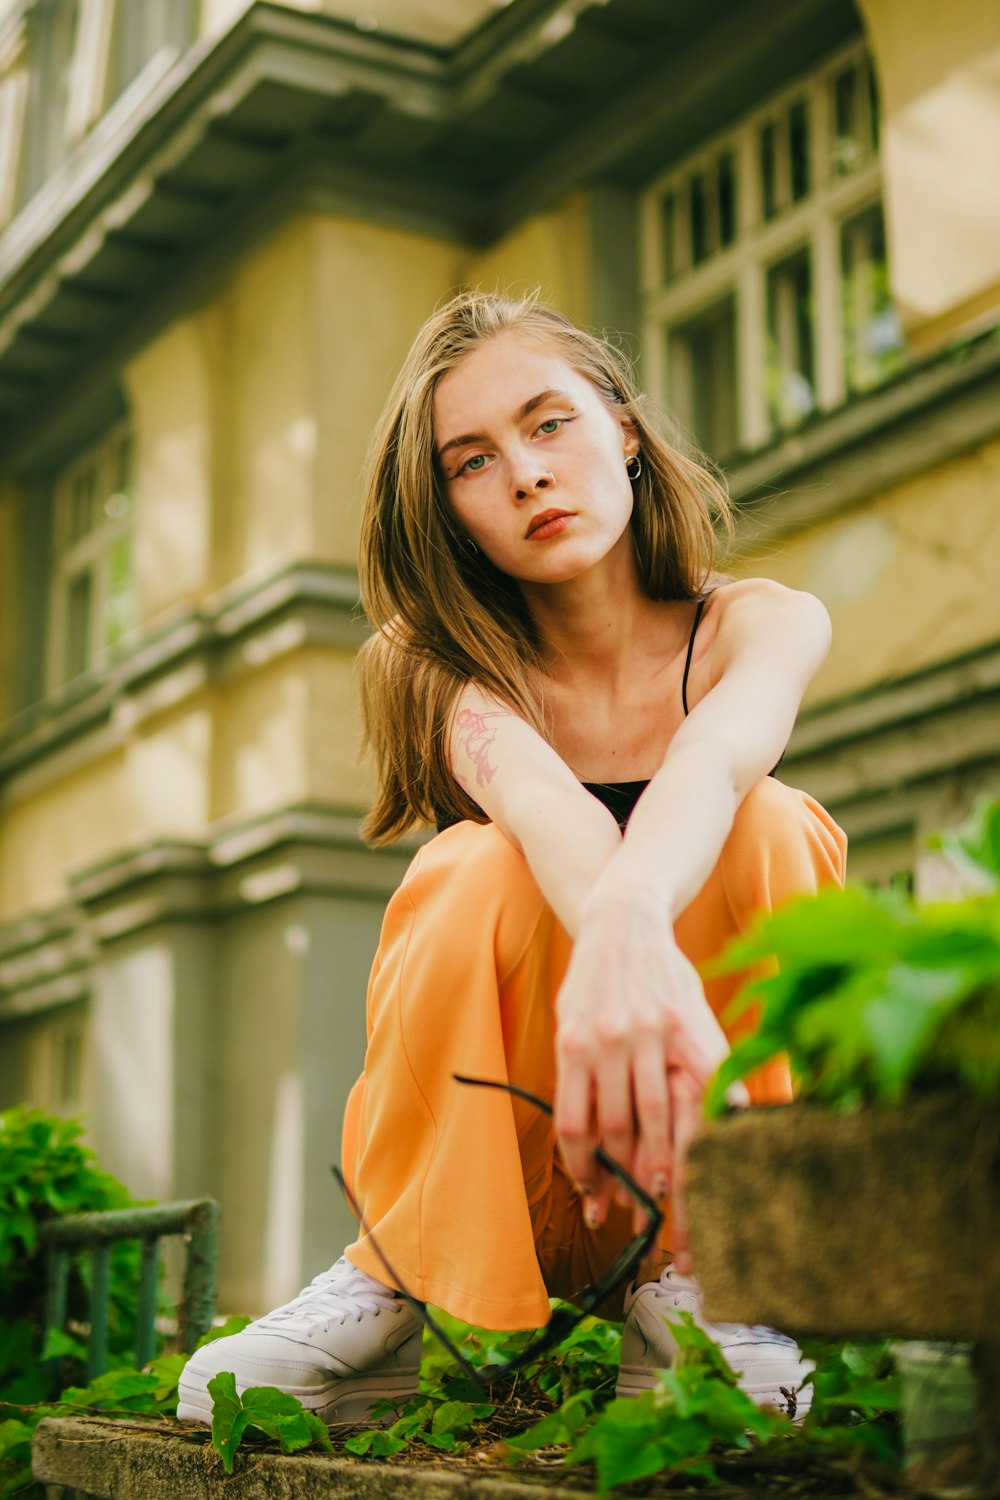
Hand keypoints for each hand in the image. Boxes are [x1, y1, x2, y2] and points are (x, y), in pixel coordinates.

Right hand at [554, 888, 730, 1256]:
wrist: (622, 923)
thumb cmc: (669, 980)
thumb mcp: (704, 1021)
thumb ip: (713, 1074)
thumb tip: (733, 1131)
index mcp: (696, 1040)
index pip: (701, 1124)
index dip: (698, 1181)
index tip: (697, 1224)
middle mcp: (654, 1041)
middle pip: (654, 1136)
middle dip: (654, 1193)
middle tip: (656, 1235)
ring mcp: (610, 1040)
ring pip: (609, 1131)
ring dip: (611, 1181)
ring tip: (614, 1214)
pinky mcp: (573, 1042)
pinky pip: (572, 1112)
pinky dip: (577, 1155)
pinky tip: (584, 1180)